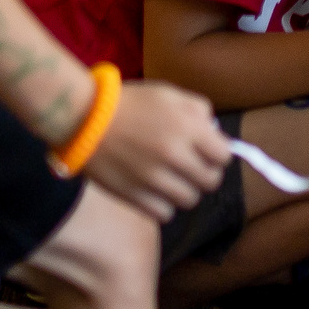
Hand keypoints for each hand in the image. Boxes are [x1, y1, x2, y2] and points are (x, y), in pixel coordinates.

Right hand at [84, 81, 232, 220]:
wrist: (84, 117)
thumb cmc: (129, 103)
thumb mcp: (168, 94)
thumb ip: (199, 111)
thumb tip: (214, 133)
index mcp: (187, 127)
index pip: (224, 155)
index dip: (217, 153)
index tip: (206, 151)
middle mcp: (174, 155)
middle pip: (210, 181)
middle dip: (204, 172)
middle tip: (190, 166)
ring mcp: (154, 179)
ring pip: (190, 200)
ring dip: (184, 190)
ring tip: (171, 178)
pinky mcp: (135, 196)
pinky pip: (165, 213)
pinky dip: (163, 205)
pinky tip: (155, 190)